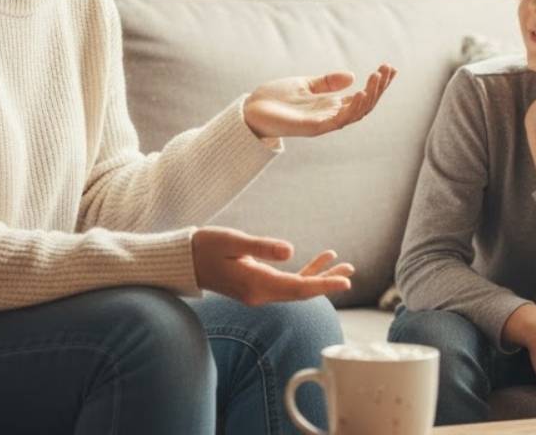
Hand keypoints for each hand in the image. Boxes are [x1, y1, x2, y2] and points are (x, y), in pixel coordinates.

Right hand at [191, 226, 353, 305]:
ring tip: (344, 265)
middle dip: (327, 282)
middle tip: (351, 271)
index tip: (346, 282)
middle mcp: (260, 293)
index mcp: (257, 285)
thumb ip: (261, 247)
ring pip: (297, 287)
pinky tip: (320, 259)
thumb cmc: (206, 247)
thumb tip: (290, 251)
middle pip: (302, 291)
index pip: (298, 288)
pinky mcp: (257, 284)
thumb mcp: (233, 242)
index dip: (324, 285)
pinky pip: (287, 282)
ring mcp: (259, 291)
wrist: (184, 261)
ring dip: (320, 276)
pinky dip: (305, 272)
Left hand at [243, 64, 396, 138]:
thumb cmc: (274, 99)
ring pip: (356, 113)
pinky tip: (361, 93)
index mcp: (330, 106)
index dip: (377, 84)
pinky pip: (339, 121)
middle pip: (364, 105)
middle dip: (379, 88)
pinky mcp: (313, 127)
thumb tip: (351, 76)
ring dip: (370, 96)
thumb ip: (326, 82)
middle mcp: (331, 116)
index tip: (389, 67)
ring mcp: (324, 123)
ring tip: (377, 77)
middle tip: (388, 69)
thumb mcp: (304, 84)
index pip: (362, 96)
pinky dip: (352, 108)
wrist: (250, 110)